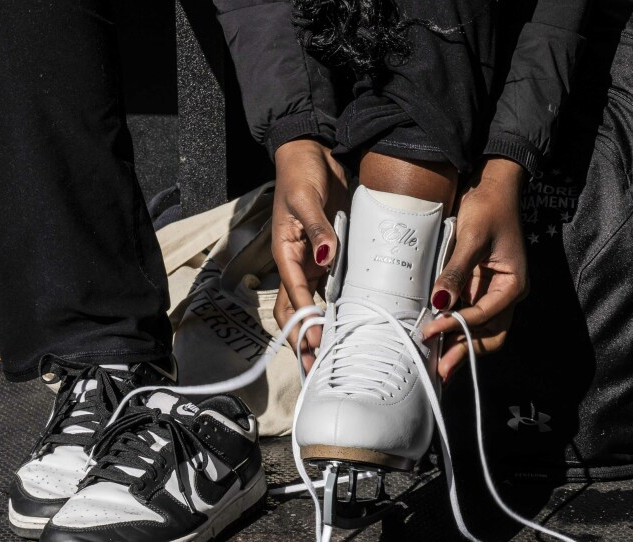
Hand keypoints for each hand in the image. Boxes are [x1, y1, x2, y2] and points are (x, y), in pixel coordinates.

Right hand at [271, 139, 347, 371]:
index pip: (295, 294)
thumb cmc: (302, 173)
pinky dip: (334, 309)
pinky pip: (330, 287)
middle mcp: (297, 262)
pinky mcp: (329, 254)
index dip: (304, 321)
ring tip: (330, 357)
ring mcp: (313, 261)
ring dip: (317, 330)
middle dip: (303, 339)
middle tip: (315, 368)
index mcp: (286, 252)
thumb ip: (318, 227)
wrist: (313, 154)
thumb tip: (327, 255)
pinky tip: (347, 325)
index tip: (314, 344)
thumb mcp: (307, 198)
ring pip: (312, 305)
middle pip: (296, 309)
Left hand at [422, 157, 528, 382]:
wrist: (492, 187)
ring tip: (438, 363)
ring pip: (481, 330)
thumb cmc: (488, 208)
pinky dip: (455, 328)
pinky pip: (469, 315)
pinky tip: (438, 337)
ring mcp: (493, 292)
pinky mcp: (479, 287)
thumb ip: (457, 271)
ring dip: (460, 345)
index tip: (432, 331)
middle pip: (489, 334)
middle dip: (466, 352)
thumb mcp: (472, 237)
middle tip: (441, 369)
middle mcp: (507, 294)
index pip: (485, 315)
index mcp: (513, 284)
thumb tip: (440, 302)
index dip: (458, 326)